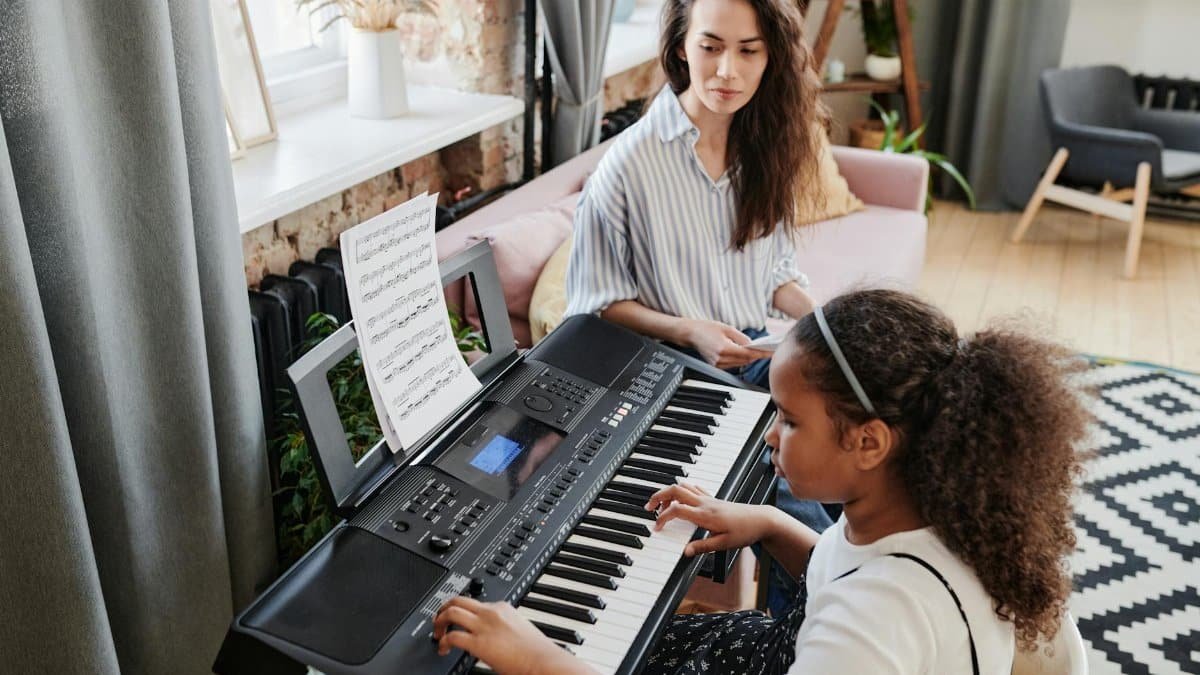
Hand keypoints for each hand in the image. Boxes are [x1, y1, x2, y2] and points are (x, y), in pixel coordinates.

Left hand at [433, 597, 592, 674]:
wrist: (542, 660)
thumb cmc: (536, 650)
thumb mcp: (520, 628)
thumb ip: (506, 626)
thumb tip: (500, 635)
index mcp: (502, 607)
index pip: (476, 601)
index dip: (463, 610)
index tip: (458, 618)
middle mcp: (490, 613)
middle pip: (458, 599)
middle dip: (444, 608)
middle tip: (439, 619)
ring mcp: (483, 626)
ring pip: (451, 612)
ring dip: (438, 622)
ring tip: (437, 633)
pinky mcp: (478, 643)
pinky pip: (452, 636)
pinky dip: (443, 642)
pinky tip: (443, 649)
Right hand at [645, 483, 777, 555]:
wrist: (762, 520)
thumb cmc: (745, 531)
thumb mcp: (724, 544)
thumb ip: (702, 547)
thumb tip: (684, 552)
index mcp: (705, 515)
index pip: (676, 510)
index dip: (662, 518)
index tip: (656, 527)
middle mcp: (705, 503)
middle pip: (675, 490)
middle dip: (658, 496)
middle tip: (649, 507)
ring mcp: (709, 499)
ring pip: (683, 487)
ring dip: (669, 493)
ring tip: (661, 504)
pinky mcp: (714, 499)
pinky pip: (694, 489)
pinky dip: (683, 490)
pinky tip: (681, 498)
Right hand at [681, 319, 771, 368]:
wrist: (691, 334)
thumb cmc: (707, 328)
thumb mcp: (727, 328)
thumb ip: (741, 338)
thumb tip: (753, 345)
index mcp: (723, 348)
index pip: (747, 353)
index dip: (760, 353)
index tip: (770, 352)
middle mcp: (721, 359)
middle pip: (745, 360)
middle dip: (757, 355)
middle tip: (768, 351)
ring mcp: (718, 364)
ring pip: (740, 363)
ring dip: (750, 358)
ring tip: (760, 352)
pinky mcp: (717, 366)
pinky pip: (734, 364)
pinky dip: (741, 360)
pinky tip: (747, 354)